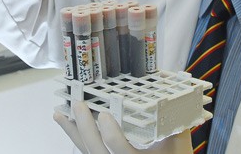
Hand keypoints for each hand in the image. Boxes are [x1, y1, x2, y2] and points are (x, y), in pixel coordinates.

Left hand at [54, 101, 193, 153]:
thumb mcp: (178, 146)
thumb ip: (177, 120)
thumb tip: (180, 91)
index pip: (120, 151)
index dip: (111, 135)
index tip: (105, 115)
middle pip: (95, 151)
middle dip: (84, 128)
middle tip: (78, 106)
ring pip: (86, 151)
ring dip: (72, 132)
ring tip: (60, 114)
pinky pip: (86, 151)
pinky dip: (75, 137)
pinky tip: (66, 124)